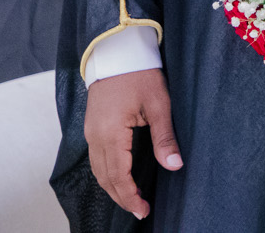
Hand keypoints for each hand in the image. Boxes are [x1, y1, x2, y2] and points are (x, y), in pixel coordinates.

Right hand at [84, 68, 181, 217]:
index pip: (118, 175)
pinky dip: (107, 174)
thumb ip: (165, 137)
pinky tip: (119, 178)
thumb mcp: (159, 104)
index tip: (143, 210)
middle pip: (105, 178)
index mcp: (111, 134)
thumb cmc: (141, 74)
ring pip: (98, 170)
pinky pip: (96, 159)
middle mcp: (95, 137)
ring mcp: (90, 133)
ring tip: (131, 199)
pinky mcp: (92, 127)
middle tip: (140, 211)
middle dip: (122, 197)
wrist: (118, 52)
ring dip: (113, 187)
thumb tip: (174, 165)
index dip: (130, 196)